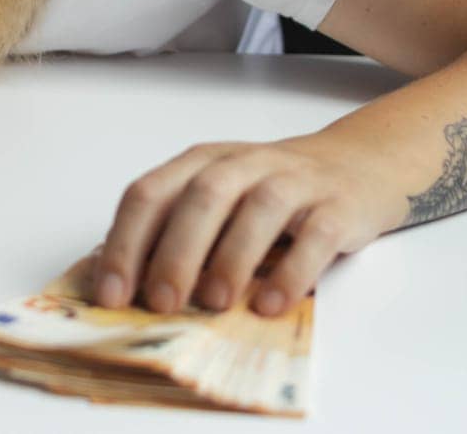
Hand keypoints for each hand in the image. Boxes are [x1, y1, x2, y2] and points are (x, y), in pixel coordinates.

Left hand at [88, 132, 384, 317]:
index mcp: (202, 163)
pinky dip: (292, 271)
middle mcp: (244, 164)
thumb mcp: (216, 200)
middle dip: (176, 251)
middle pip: (203, 195)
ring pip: (260, 208)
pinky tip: (271, 304)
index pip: (150, 193)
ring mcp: (294, 181)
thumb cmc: (268, 193)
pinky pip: (316, 236)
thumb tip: (122, 287)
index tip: (112, 294)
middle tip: (161, 303)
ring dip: (232, 257)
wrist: (354, 165)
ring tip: (214, 304)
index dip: (125, 243)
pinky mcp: (337, 207)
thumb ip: (173, 231)